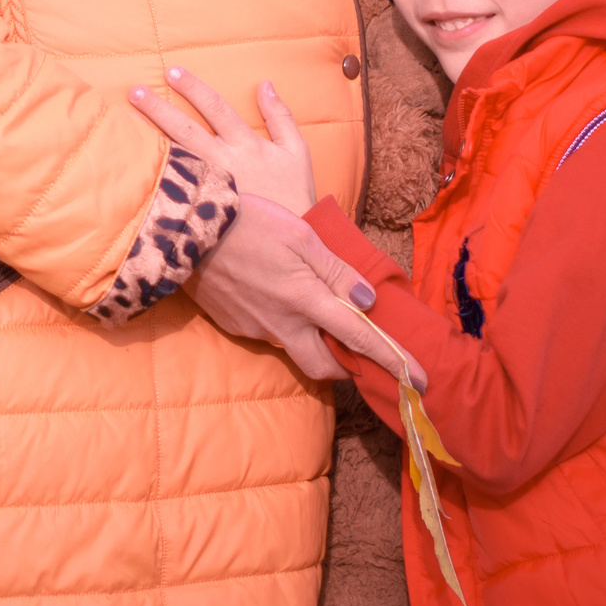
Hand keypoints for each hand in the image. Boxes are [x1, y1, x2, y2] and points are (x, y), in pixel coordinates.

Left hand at [128, 68, 316, 216]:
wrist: (293, 248)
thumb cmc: (295, 199)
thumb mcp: (297, 153)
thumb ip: (281, 116)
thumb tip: (264, 84)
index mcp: (247, 147)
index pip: (216, 108)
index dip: (194, 88)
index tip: (171, 71)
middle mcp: (224, 165)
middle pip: (185, 130)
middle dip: (159, 108)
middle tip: (134, 90)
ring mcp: (210, 191)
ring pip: (174, 159)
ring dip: (150, 138)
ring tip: (124, 122)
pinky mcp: (201, 216)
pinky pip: (174, 194)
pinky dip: (153, 180)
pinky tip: (130, 170)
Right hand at [187, 194, 425, 389]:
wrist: (184, 230)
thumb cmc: (249, 224)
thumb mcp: (302, 236)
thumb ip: (337, 270)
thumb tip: (367, 300)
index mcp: (307, 300)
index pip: (360, 339)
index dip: (393, 361)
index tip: (420, 382)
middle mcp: (284, 324)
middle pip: (324, 366)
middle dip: (344, 366)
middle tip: (353, 348)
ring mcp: (255, 328)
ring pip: (294, 348)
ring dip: (310, 338)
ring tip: (305, 304)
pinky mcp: (232, 324)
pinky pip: (266, 332)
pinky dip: (279, 321)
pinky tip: (268, 292)